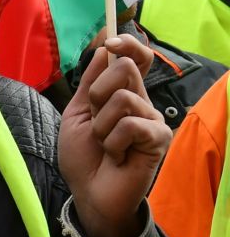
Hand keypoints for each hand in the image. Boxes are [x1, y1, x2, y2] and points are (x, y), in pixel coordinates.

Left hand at [61, 35, 169, 236]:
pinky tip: (117, 157)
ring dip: (101, 126)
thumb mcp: (77, 115)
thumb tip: (104, 50)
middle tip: (95, 121)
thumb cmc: (84, 158)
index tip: (111, 43)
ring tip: (105, 145)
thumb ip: (90, 84)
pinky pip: (130, 124)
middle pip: (125, 69)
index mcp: (123, 94)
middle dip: (98, 94)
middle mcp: (142, 102)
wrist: (89, 193)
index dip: (127, 45)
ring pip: (123, 98)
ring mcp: (152, 119)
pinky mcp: (159, 138)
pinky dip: (113, 142)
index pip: (136, 59)